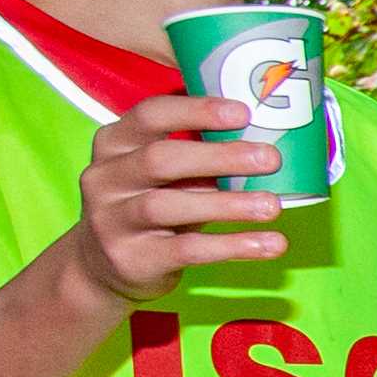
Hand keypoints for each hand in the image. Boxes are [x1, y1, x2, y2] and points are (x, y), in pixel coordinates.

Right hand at [57, 89, 289, 301]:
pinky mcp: (132, 259)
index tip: (243, 113)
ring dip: (228, 205)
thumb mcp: (163, 172)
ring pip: (168, 206)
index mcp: (114, 143)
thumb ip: (198, 151)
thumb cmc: (149, 202)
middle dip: (219, 156)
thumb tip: (265, 131)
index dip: (197, 111)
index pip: (151, 115)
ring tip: (272, 206)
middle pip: (161, 159)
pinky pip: (187, 250)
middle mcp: (105, 178)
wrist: (104, 265)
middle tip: (270, 159)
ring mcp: (112, 220)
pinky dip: (232, 246)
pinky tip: (271, 243)